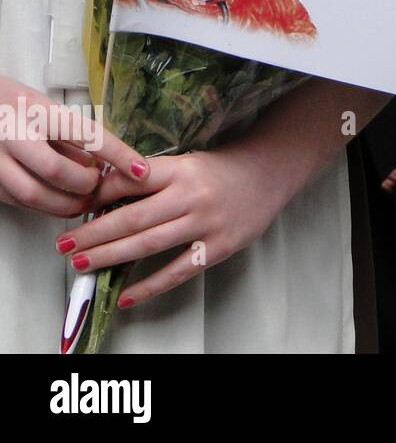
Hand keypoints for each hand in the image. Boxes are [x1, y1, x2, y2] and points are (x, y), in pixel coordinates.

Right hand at [0, 75, 149, 217]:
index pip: (86, 134)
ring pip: (34, 194)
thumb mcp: (50, 109)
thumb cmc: (18, 106)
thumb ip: (75, 137)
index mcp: (38, 111)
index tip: (140, 169)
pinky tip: (61, 202)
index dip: (118, 154)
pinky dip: (46, 207)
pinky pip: (21, 202)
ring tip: (85, 199)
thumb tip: (107, 163)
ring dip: (67, 204)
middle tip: (100, 185)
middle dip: (85, 184)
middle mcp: (14, 134)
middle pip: (55, 170)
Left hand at [57, 147, 287, 307]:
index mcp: (181, 169)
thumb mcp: (187, 162)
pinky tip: (126, 295)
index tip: (73, 209)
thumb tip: (104, 196)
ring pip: (149, 245)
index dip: (98, 196)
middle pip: (133, 219)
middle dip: (93, 234)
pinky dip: (149, 286)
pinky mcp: (220, 247)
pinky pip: (178, 271)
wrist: (271, 172)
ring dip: (110, 257)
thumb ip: (152, 179)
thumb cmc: (222, 168)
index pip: (131, 181)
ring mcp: (207, 223)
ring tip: (81, 264)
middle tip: (63, 246)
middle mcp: (192, 195)